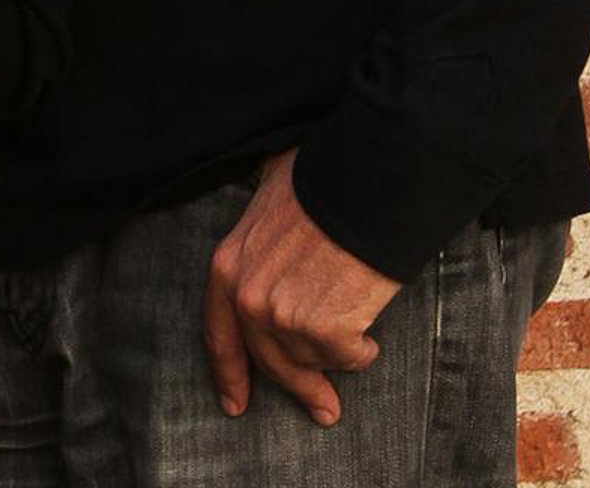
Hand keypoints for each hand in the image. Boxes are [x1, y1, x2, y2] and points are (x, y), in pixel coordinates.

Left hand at [202, 151, 399, 426]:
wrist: (362, 188)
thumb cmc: (319, 181)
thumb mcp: (269, 192)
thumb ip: (262, 223)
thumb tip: (267, 205)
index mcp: (228, 267)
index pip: (220, 335)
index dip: (228, 374)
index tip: (235, 405)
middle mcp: (250, 300)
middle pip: (270, 361)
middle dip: (299, 387)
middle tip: (323, 408)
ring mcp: (286, 319)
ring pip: (313, 360)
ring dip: (336, 352)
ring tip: (356, 330)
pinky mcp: (326, 332)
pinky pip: (349, 358)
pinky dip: (362, 348)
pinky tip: (369, 329)